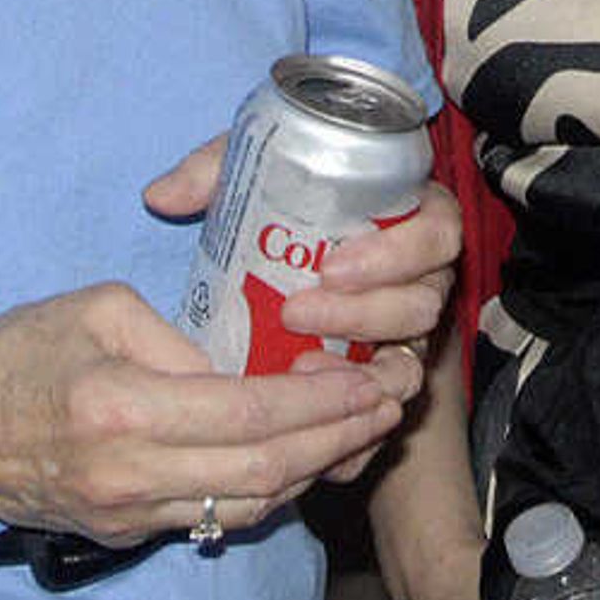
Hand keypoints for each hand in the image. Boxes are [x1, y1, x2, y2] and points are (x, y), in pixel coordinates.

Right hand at [0, 280, 415, 546]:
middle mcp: (130, 474)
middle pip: (265, 470)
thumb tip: (241, 361)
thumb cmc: (11, 354)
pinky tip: (304, 459)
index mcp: (123, 407)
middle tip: (390, 403)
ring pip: (247, 506)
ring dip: (315, 471)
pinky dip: (268, 492)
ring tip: (364, 431)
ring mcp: (126, 514)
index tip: (369, 376)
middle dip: (339, 437)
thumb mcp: (94, 307)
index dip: (321, 400)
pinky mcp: (121, 533)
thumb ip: (177, 333)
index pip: (250, 413)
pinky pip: (212, 518)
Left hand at [140, 143, 459, 479]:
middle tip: (296, 312)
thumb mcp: (254, 173)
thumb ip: (213, 171)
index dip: (397, 253)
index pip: (438, 230)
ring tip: (300, 365)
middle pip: (423, 303)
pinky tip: (316, 426)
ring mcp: (402, 335)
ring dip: (358, 371)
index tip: (331, 266)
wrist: (284, 262)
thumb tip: (161, 195)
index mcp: (408, 217)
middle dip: (365, 313)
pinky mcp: (379, 381)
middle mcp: (418, 278)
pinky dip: (357, 428)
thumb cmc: (282, 205)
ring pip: (408, 362)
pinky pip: (383, 414)